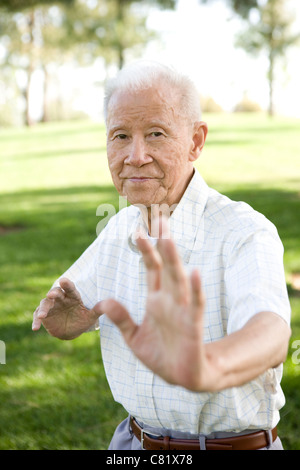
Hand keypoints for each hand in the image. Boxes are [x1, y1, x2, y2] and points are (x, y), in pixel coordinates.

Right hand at [32, 278, 101, 339]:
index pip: (70, 288)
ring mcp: (51, 306)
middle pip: (56, 293)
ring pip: (45, 303)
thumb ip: (97, 310)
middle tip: (52, 294)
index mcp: (73, 296)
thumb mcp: (90, 317)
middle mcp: (61, 299)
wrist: (72, 331)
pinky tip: (35, 328)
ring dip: (43, 309)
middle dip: (54, 293)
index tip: (63, 280)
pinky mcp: (44, 315)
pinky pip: (38, 316)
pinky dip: (36, 320)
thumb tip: (107, 305)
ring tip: (42, 315)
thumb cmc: (82, 320)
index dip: (67, 284)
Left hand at [99, 218, 214, 390]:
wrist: (182, 377)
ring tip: (168, 239)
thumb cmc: (160, 355)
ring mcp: (182, 310)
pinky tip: (195, 273)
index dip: (145, 249)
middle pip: (166, 266)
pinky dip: (196, 289)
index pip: (151, 268)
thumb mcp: (133, 338)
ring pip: (178, 279)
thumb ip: (120, 318)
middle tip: (160, 218)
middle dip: (162, 243)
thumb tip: (102, 300)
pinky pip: (194, 304)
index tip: (137, 229)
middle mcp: (169, 299)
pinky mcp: (192, 324)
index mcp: (156, 299)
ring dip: (174, 259)